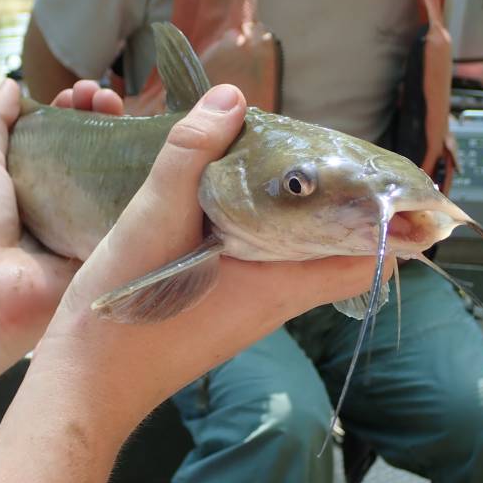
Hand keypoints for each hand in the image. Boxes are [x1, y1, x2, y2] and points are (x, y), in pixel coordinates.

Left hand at [0, 79, 124, 358]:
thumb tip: (9, 84)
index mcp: (29, 183)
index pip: (61, 137)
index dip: (74, 111)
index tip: (82, 91)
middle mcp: (60, 203)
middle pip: (93, 153)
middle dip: (103, 119)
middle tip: (108, 96)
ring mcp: (84, 226)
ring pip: (115, 180)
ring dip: (125, 145)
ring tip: (125, 111)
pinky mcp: (105, 250)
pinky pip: (130, 216)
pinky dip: (145, 188)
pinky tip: (157, 157)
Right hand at [40, 84, 390, 432]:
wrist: (88, 384)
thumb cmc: (128, 315)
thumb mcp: (154, 221)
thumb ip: (191, 156)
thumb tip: (232, 98)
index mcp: (277, 284)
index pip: (366, 261)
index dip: (390, 226)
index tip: (393, 185)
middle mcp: (273, 300)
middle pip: (334, 250)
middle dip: (342, 205)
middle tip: (328, 156)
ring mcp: (248, 310)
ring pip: (297, 255)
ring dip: (300, 214)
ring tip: (284, 166)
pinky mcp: (222, 309)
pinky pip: (263, 264)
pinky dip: (264, 230)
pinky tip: (231, 202)